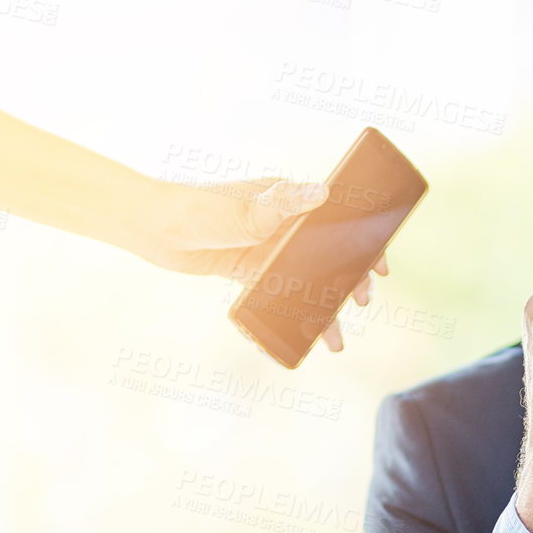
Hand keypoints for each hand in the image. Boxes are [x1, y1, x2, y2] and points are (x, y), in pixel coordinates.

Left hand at [131, 177, 390, 353]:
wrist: (152, 229)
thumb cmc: (196, 209)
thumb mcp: (242, 209)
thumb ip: (281, 205)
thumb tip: (322, 193)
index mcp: (289, 200)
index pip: (340, 218)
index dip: (365, 242)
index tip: (380, 266)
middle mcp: (284, 224)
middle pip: (330, 254)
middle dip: (349, 281)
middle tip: (358, 303)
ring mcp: (269, 248)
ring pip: (308, 279)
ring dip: (322, 308)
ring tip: (334, 340)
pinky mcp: (252, 270)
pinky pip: (281, 295)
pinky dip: (292, 315)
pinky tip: (298, 336)